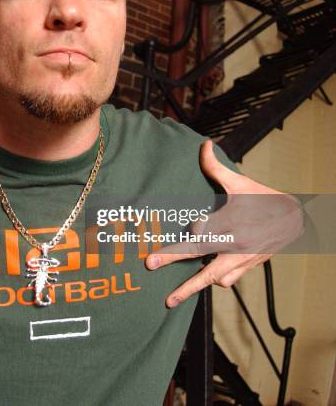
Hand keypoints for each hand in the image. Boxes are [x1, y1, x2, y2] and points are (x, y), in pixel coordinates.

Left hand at [144, 140, 303, 307]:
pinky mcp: (246, 267)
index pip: (203, 231)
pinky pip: (226, 280)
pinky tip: (199, 280)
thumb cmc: (262, 198)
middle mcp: (236, 245)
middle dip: (173, 260)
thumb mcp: (240, 183)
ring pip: (214, 278)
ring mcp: (242, 259)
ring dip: (193, 285)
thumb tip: (204, 145)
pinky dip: (214, 279)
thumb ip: (216, 168)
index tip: (188, 224)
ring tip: (172, 299)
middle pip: (201, 257)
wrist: (294, 220)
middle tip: (150, 264)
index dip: (194, 228)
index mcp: (233, 223)